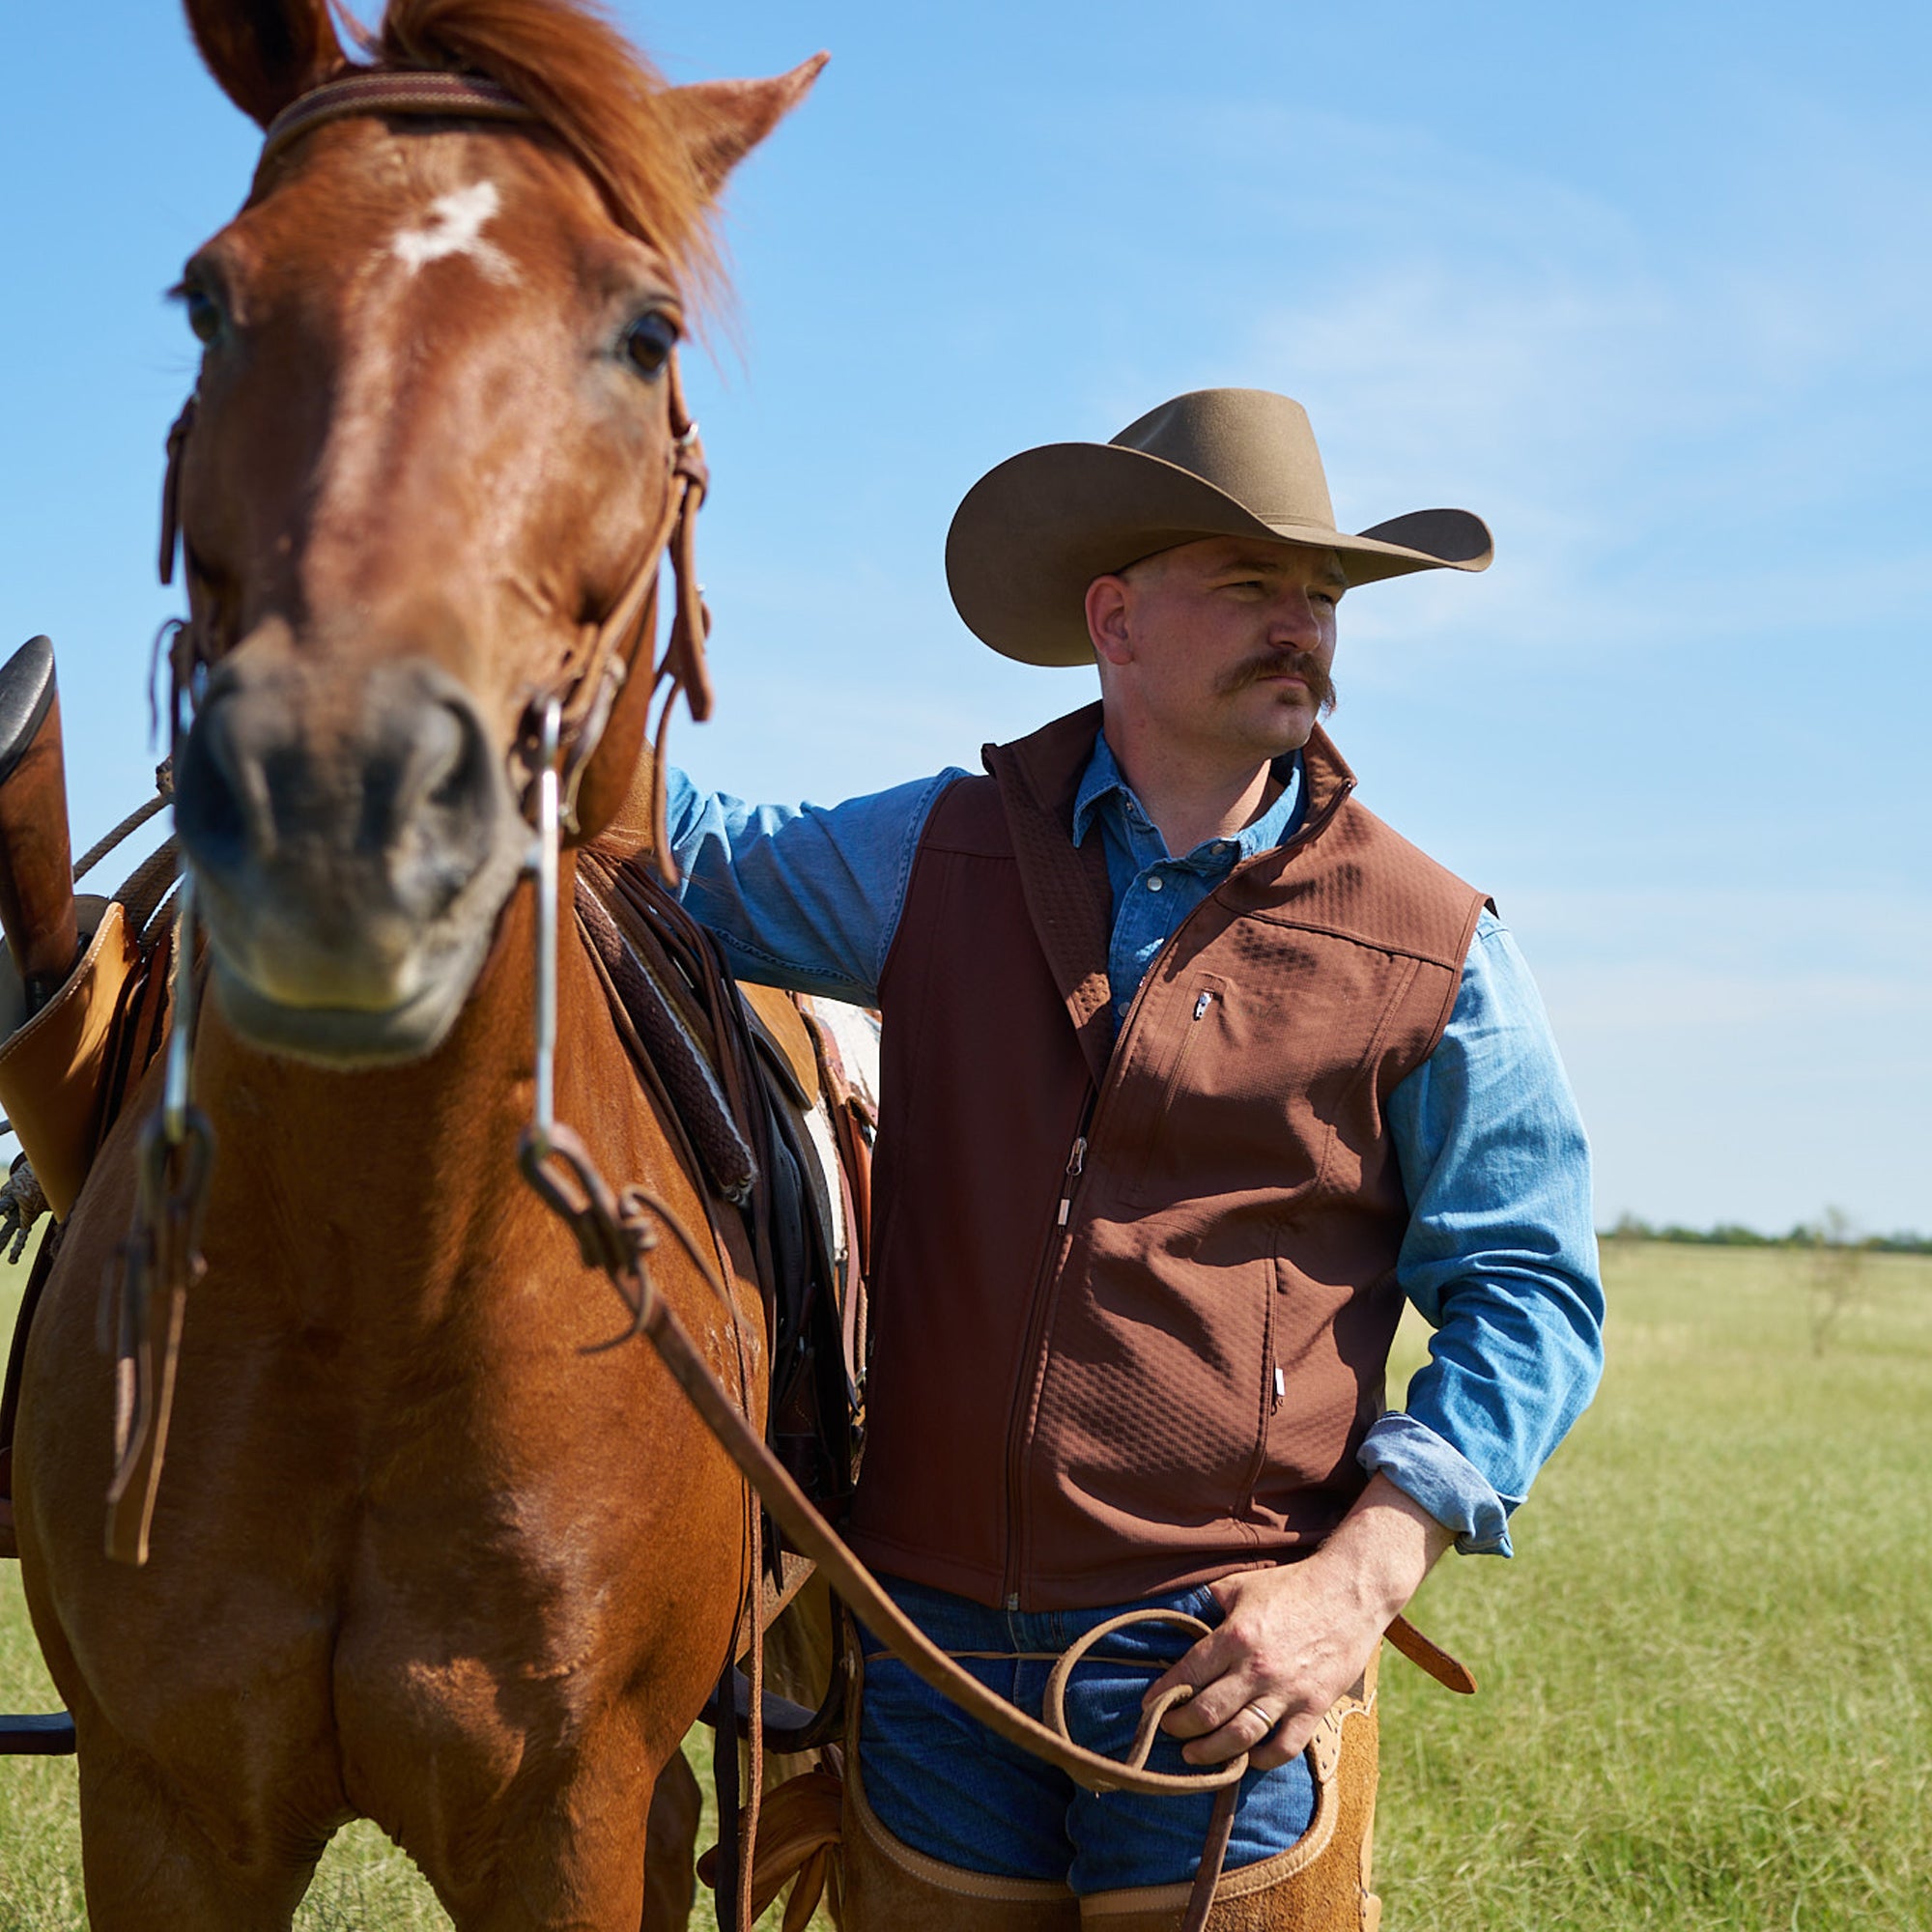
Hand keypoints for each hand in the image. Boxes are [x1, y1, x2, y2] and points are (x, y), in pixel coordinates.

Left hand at [1144, 1474, 1453, 1769]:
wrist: (1350, 1592)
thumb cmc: (1291, 1585)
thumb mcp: (1241, 1584)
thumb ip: (1209, 1603)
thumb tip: (1178, 1618)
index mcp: (1236, 1636)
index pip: (1188, 1675)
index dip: (1162, 1695)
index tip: (1148, 1705)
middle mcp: (1258, 1668)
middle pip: (1207, 1713)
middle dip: (1179, 1728)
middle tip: (1168, 1730)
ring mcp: (1288, 1691)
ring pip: (1240, 1737)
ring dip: (1210, 1751)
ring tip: (1194, 1754)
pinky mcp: (1314, 1708)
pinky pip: (1282, 1748)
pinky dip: (1260, 1760)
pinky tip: (1246, 1757)